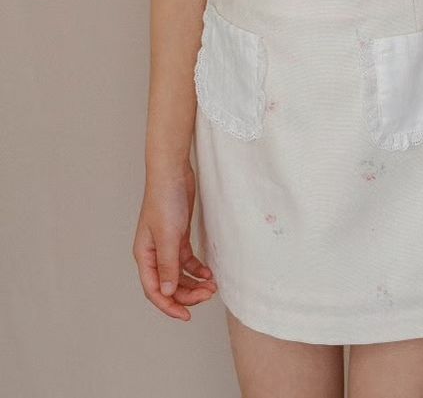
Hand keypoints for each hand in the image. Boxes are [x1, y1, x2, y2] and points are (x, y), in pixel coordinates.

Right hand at [132, 164, 216, 320]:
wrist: (173, 172)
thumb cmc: (164, 200)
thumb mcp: (167, 235)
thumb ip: (168, 265)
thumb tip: (168, 293)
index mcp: (144, 256)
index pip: (154, 290)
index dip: (169, 306)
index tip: (186, 316)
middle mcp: (153, 253)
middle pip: (169, 284)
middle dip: (187, 294)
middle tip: (207, 296)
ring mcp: (166, 245)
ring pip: (179, 274)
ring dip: (194, 282)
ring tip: (212, 286)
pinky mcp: (178, 236)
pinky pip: (187, 260)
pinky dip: (197, 268)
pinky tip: (209, 272)